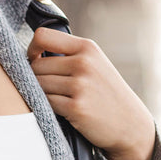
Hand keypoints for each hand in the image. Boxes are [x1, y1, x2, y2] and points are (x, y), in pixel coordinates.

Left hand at [28, 26, 156, 159]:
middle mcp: (83, 63)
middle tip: (48, 89)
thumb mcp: (95, 65)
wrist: (129, 123)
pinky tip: (60, 110)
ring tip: (57, 100)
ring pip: (38, 85)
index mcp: (87, 47)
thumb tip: (33, 54)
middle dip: (35, 78)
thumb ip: (69, 56)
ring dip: (40, 94)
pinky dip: (47, 108)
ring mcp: (80, 85)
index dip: (31, 49)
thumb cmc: (106, 95)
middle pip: (36, 66)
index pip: (43, 36)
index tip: (33, 61)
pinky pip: (45, 103)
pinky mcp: (76, 107)